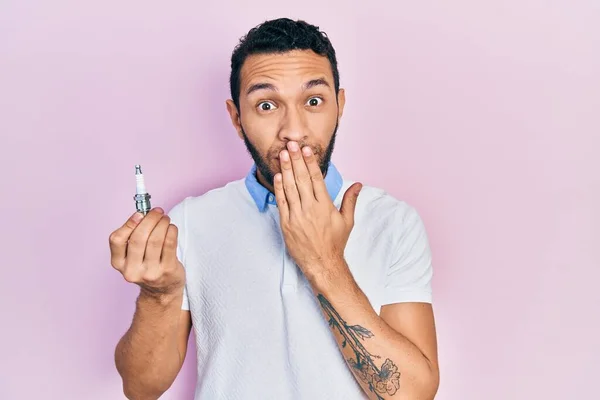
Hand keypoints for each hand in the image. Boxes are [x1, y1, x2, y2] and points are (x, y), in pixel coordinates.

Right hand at [109, 207, 184, 296]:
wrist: (161, 290)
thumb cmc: (147, 264)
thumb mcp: (133, 255)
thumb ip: (133, 235)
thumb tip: (144, 212)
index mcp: (118, 263)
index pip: (117, 240)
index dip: (128, 224)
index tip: (140, 213)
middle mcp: (132, 270)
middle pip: (138, 238)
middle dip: (149, 220)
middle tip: (157, 211)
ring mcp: (150, 272)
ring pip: (155, 240)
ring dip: (162, 224)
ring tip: (165, 219)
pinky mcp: (167, 271)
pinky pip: (169, 244)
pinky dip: (171, 231)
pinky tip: (171, 228)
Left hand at [273, 141, 361, 280]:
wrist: (322, 263)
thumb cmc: (335, 243)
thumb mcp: (347, 221)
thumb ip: (350, 200)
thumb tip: (358, 184)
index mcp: (325, 206)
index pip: (316, 179)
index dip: (310, 162)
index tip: (306, 149)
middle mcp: (310, 209)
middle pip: (301, 179)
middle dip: (296, 160)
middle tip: (291, 144)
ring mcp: (297, 216)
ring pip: (290, 188)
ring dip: (286, 169)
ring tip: (283, 155)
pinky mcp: (286, 223)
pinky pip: (281, 202)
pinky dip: (279, 188)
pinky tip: (278, 175)